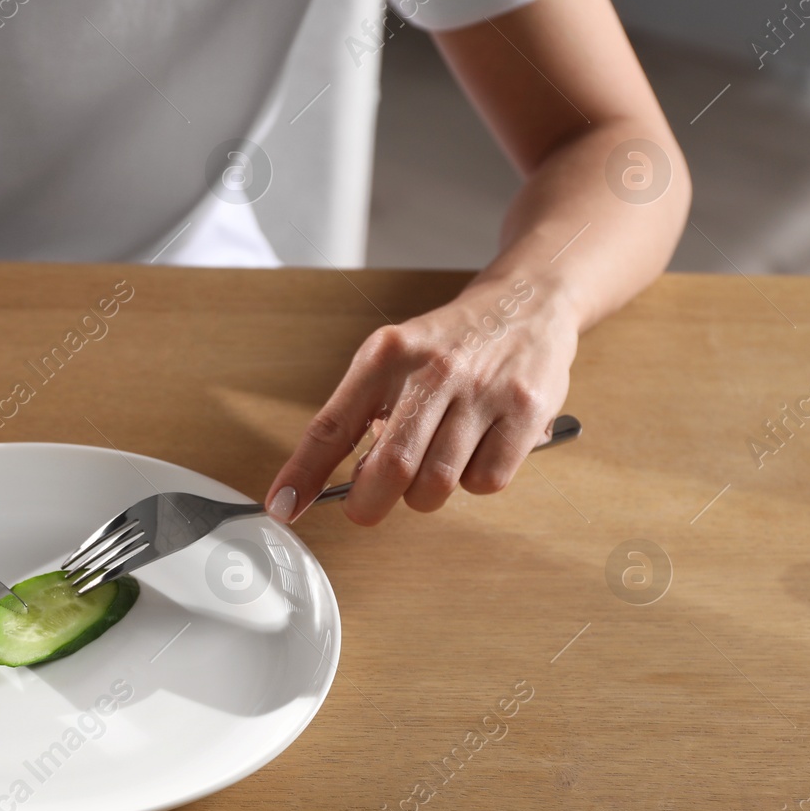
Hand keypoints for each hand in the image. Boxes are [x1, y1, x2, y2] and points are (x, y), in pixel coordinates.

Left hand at [265, 279, 575, 524]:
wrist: (526, 303)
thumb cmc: (449, 344)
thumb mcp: (393, 360)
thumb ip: (363, 413)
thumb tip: (337, 481)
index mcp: (386, 356)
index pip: (331, 425)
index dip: (303, 473)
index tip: (283, 505)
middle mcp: (433, 370)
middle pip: (391, 467)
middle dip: (369, 504)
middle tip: (366, 507)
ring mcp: (483, 390)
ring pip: (439, 483)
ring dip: (425, 493)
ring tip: (431, 463)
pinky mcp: (526, 411)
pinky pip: (487, 481)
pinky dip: (474, 481)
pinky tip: (475, 451)